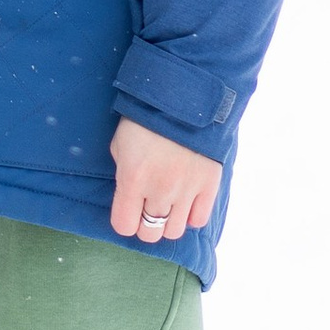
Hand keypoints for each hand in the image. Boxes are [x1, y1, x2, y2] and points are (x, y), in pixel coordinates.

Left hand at [109, 117, 222, 246]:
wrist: (184, 96)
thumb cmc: (144, 118)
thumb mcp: (120, 144)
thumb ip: (123, 174)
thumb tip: (129, 195)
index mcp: (133, 179)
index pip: (124, 226)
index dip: (125, 219)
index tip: (128, 209)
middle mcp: (160, 191)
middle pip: (150, 233)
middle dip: (145, 223)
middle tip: (148, 206)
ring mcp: (187, 190)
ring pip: (175, 231)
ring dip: (169, 221)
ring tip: (169, 203)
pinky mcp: (209, 185)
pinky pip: (199, 220)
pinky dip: (191, 215)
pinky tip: (187, 200)